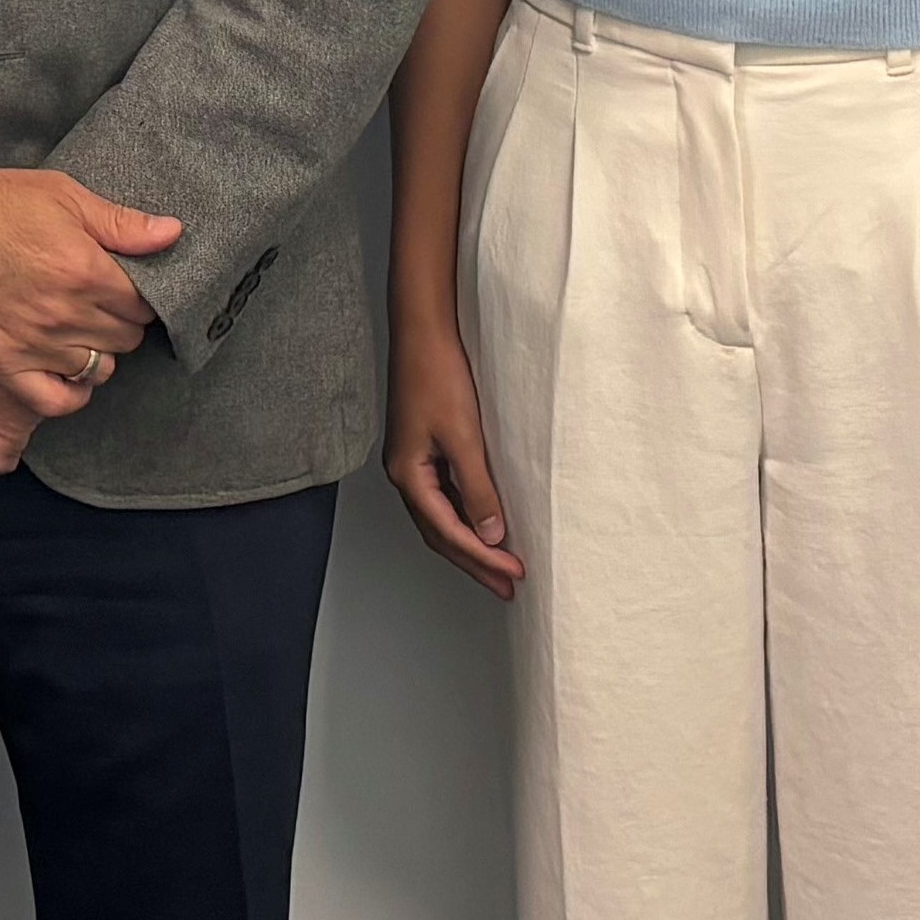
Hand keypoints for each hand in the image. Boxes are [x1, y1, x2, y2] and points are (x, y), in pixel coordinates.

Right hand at [0, 160, 174, 416]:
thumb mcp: (60, 194)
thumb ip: (120, 222)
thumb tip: (173, 234)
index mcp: (85, 270)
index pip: (142, 305)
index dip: (139, 296)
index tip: (123, 287)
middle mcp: (64, 315)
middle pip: (124, 339)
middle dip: (121, 322)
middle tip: (101, 306)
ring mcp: (32, 346)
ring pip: (97, 370)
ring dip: (97, 353)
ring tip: (81, 333)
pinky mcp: (0, 366)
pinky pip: (54, 401)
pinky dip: (70, 394)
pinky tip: (67, 373)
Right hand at [383, 319, 524, 604]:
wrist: (423, 331)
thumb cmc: (437, 374)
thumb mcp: (464, 436)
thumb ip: (477, 488)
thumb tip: (492, 533)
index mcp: (408, 475)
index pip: (448, 532)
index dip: (483, 557)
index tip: (515, 573)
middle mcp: (405, 474)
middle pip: (440, 534)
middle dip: (475, 563)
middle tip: (508, 588)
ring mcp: (413, 462)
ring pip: (441, 519)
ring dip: (471, 545)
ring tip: (501, 567)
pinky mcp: (424, 450)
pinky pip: (444, 498)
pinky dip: (465, 518)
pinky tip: (484, 525)